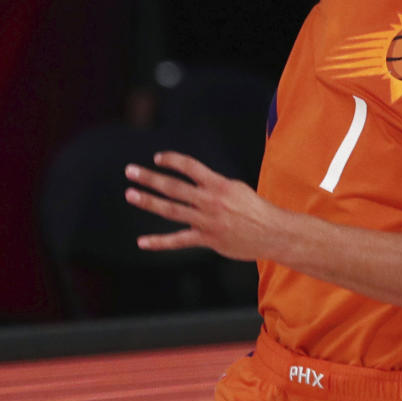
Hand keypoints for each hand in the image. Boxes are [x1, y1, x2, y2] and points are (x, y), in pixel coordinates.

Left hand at [125, 152, 285, 259]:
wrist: (271, 232)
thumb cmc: (255, 208)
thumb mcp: (236, 188)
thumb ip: (214, 185)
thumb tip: (196, 182)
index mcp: (218, 184)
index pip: (190, 166)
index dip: (172, 160)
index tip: (157, 158)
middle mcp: (209, 200)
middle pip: (173, 187)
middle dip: (150, 178)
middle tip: (130, 171)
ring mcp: (206, 221)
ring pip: (171, 210)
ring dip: (149, 201)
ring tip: (131, 194)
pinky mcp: (207, 239)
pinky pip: (178, 240)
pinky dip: (159, 242)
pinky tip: (142, 241)